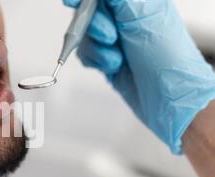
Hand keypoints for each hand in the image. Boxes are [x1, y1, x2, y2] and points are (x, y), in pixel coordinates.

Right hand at [63, 0, 214, 153]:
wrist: (169, 100)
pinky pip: (86, 53)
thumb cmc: (168, 59)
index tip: (73, 2)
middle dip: (95, 27)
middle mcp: (126, 18)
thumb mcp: (142, 18)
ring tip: (117, 59)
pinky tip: (113, 66)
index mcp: (139, 3)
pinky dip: (95, 60)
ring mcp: (117, 39)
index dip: (86, 0)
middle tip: (110, 37)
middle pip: (90, 13)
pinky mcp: (107, 58)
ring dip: (97, 49)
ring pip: (85, 35)